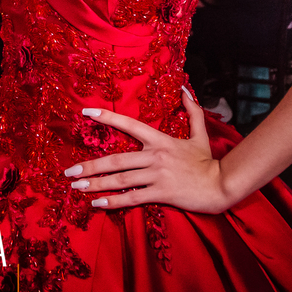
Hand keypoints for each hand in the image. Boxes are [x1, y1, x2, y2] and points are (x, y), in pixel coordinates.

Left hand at [62, 88, 230, 214]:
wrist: (221, 185)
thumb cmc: (207, 161)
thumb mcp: (200, 134)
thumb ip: (192, 111)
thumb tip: (184, 88)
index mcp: (160, 139)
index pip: (129, 124)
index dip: (107, 117)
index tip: (85, 112)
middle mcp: (155, 156)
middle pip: (116, 159)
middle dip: (90, 165)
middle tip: (69, 171)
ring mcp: (157, 175)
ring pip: (121, 180)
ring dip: (96, 183)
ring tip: (77, 186)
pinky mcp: (161, 193)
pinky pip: (132, 198)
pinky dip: (114, 202)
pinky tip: (97, 203)